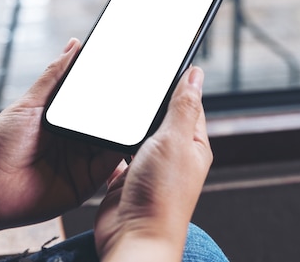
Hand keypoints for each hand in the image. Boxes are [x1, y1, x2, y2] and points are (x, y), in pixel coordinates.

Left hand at [0, 38, 124, 245]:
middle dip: (123, 107)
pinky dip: (121, 151)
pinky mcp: (88, 183)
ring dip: (126, 127)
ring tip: (139, 111)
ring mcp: (84, 161)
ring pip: (113, 140)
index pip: (94, 101)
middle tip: (139, 91)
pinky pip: (110, 164)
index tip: (128, 71)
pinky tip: (128, 137)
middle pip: (107, 120)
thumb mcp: (29, 104)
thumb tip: (74, 44)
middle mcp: (77, 140)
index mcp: (64, 120)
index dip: (110, 88)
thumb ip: (55, 76)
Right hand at [94, 66, 212, 261]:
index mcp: (193, 144)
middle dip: (149, 99)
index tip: (163, 62)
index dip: (178, 82)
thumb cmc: (161, 196)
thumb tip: (196, 75)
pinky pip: (118, 150)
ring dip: (129, 120)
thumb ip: (183, 106)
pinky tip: (103, 129)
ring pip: (138, 132)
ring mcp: (148, 166)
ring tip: (117, 101)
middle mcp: (173, 154)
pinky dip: (112, 140)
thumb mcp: (175, 140)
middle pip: (161, 116)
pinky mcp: (125, 176)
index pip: (189, 103)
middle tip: (134, 78)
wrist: (133, 237)